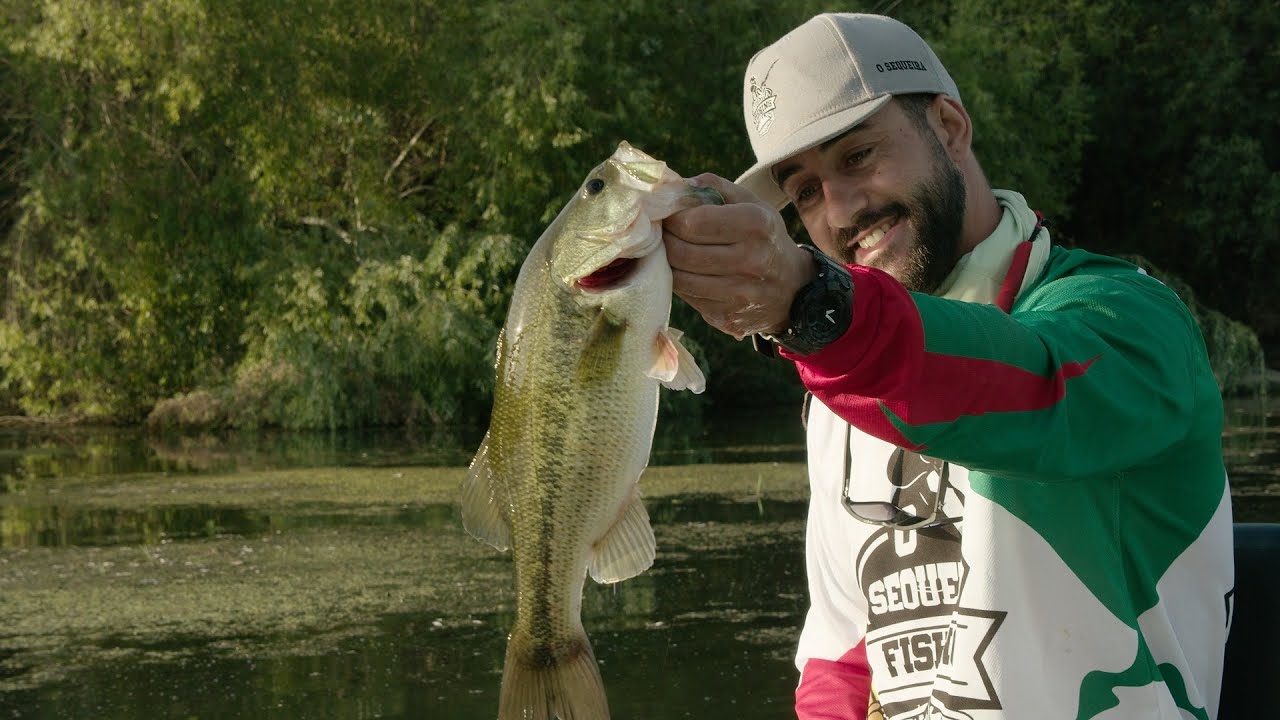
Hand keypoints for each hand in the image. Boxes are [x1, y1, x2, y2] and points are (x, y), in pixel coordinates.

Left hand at [663, 173, 814, 338]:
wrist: (792, 288)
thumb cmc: (763, 236)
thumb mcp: (749, 202)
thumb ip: (711, 187)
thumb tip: (670, 186)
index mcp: (756, 224)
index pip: (692, 223)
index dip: (672, 218)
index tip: (670, 216)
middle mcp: (752, 260)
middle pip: (681, 252)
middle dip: (666, 241)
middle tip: (664, 234)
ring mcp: (741, 294)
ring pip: (679, 278)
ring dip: (668, 263)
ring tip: (673, 252)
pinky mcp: (728, 317)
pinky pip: (688, 298)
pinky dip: (681, 283)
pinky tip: (688, 273)